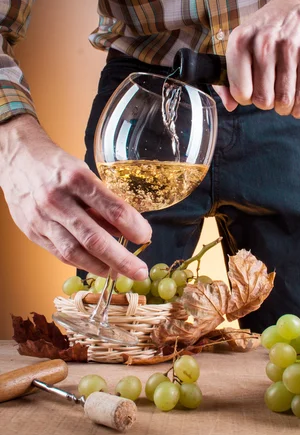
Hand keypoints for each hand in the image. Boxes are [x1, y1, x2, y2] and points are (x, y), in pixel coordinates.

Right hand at [0, 115, 150, 278]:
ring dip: (101, 267)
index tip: (145, 237)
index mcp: (77, 179)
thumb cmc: (58, 166)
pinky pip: (60, 253)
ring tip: (119, 274)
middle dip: (121, 259)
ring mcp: (42, 218)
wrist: (18, 160)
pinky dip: (81, 262)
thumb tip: (127, 229)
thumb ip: (103, 201)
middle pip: (94, 238)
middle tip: (140, 272)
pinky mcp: (32, 231)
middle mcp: (58, 200)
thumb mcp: (85, 173)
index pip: (112, 208)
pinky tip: (96, 266)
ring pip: (75, 252)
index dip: (132, 226)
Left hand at [215, 0, 299, 116]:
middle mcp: (263, 44)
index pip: (240, 91)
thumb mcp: (242, 43)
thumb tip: (230, 106)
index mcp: (240, 41)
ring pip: (284, 99)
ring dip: (283, 107)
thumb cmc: (266, 29)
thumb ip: (229, 77)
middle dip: (266, 104)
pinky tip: (297, 107)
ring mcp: (289, 49)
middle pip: (263, 99)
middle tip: (269, 96)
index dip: (245, 98)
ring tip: (283, 101)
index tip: (251, 92)